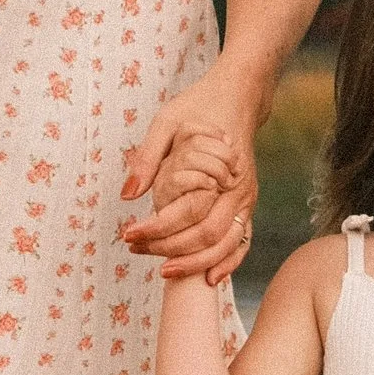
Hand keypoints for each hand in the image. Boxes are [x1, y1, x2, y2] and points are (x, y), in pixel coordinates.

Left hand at [121, 78, 257, 282]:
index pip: (187, 213)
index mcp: (221, 170)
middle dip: (171, 251)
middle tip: (136, 251)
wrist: (238, 95)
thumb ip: (147, 158)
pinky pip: (242, 241)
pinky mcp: (246, 204)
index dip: (156, 229)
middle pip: (208, 237)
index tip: (128, 234)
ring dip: (196, 264)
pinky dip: (227, 262)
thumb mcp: (166, 122)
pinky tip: (208, 279)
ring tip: (163, 271)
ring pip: (227, 246)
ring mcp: (246, 200)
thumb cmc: (199, 106)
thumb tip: (127, 196)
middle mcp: (239, 190)